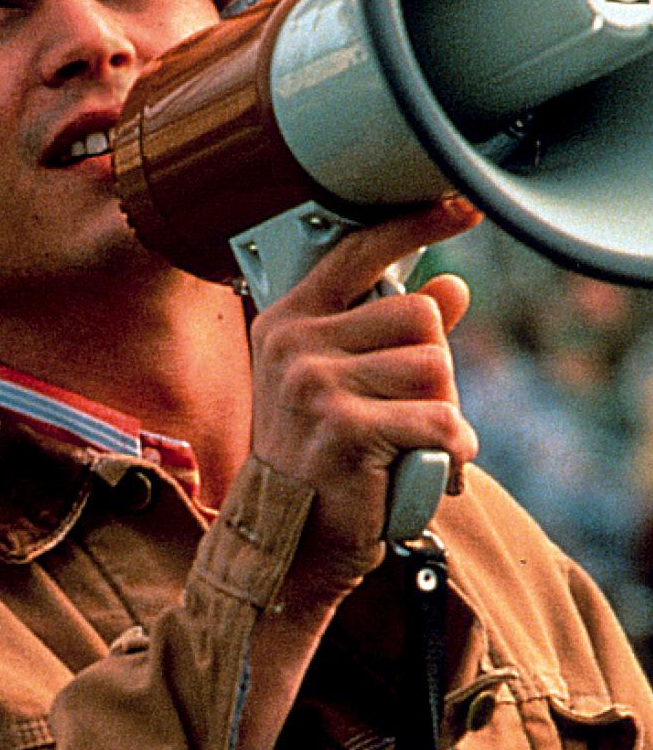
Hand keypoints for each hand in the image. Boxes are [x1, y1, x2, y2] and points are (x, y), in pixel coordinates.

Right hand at [249, 198, 480, 600]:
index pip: (359, 252)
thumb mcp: (345, 384)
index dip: (415, 226)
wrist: (287, 542)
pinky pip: (441, 422)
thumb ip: (391, 334)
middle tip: (410, 413)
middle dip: (435, 370)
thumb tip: (454, 288)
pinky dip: (453, 453)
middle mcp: (295, 345)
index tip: (462, 207)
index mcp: (289, 321)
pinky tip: (429, 471)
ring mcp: (315, 385)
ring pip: (437, 370)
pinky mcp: (346, 429)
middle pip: (421, 317)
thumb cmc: (320, 460)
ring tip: (412, 447)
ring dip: (445, 414)